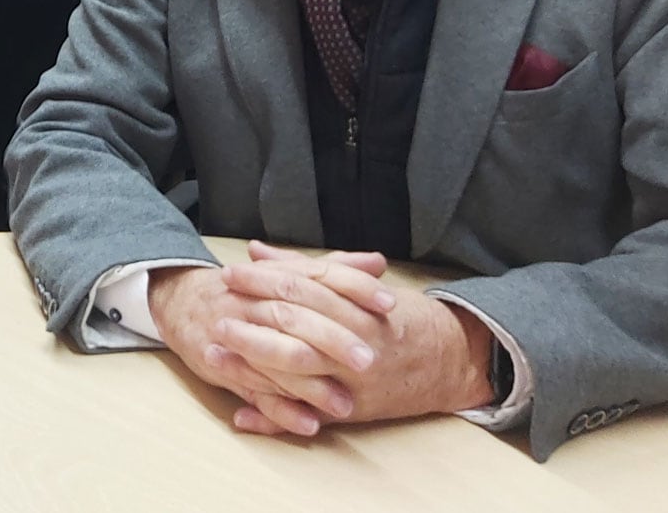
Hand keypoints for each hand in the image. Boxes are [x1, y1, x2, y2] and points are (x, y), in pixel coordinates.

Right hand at [148, 254, 393, 436]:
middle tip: (369, 360)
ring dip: (310, 385)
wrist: (181, 300)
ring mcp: (237, 336)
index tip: (389, 303)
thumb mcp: (286, 274)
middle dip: (332, 340)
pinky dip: (281, 411)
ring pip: (275, 359)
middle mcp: (255, 302)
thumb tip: (377, 263)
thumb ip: (333, 269)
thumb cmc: (244, 290)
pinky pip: (254, 392)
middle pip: (295, 318)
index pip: (318, 275)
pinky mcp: (224, 368)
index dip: (354, 287)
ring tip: (345, 404)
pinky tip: (309, 425)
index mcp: (275, 277)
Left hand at [209, 241, 492, 434]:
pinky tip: (241, 412)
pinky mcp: (351, 411)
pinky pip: (306, 413)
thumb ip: (306, 267)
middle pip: (295, 324)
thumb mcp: (358, 285)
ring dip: (250, 363)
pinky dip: (273, 415)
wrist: (453, 360)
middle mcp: (356, 342)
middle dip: (251, 316)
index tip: (231, 273)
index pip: (302, 286)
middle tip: (217, 308)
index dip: (263, 279)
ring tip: (214, 352)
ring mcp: (353, 379)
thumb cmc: (400, 317)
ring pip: (296, 369)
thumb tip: (257, 251)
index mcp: (357, 305)